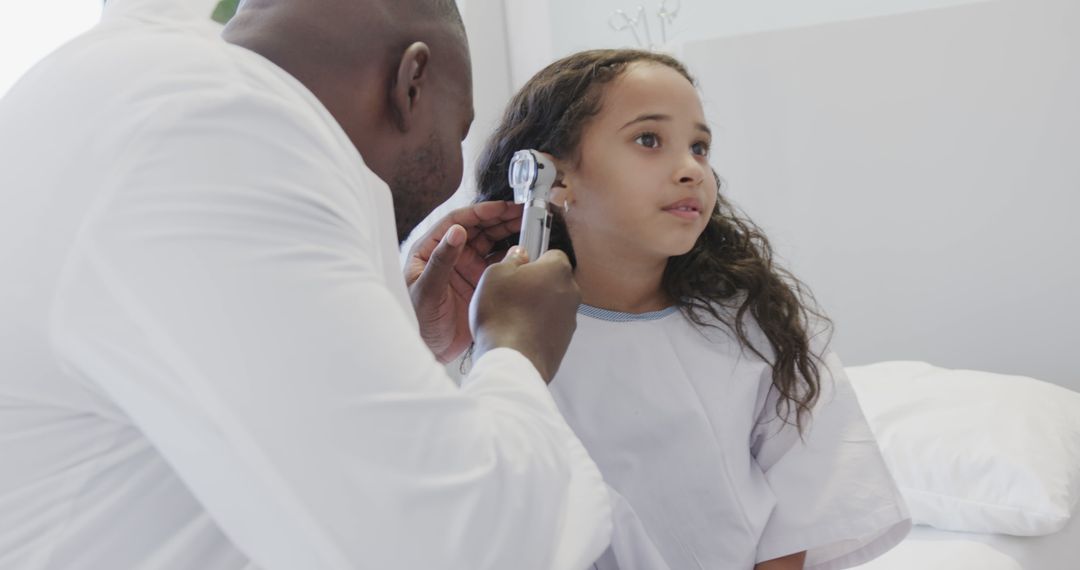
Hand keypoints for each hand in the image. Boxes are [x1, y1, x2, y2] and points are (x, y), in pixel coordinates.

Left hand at [405, 201, 522, 362]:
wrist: (427, 349)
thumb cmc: (415, 319)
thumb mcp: (426, 288)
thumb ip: (441, 260)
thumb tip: (456, 231)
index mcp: (432, 249)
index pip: (458, 221)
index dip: (481, 212)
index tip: (502, 207)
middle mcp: (451, 256)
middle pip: (479, 230)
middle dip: (500, 220)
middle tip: (523, 213)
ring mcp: (466, 270)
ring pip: (491, 245)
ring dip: (509, 235)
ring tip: (529, 228)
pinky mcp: (479, 285)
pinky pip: (499, 266)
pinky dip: (512, 258)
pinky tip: (524, 254)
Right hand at [470, 247, 580, 382]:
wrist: (512, 360)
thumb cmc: (503, 315)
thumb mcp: (495, 274)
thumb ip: (511, 259)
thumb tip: (519, 255)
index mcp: (558, 270)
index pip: (553, 254)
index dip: (534, 260)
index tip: (520, 267)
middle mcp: (571, 292)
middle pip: (553, 281)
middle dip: (535, 285)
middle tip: (511, 293)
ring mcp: (570, 319)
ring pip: (552, 305)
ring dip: (536, 307)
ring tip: (510, 317)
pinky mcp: (565, 341)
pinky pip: (550, 326)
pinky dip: (537, 327)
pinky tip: (517, 333)